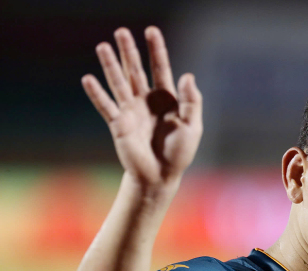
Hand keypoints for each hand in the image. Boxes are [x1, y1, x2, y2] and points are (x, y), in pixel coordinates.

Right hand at [82, 27, 202, 187]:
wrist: (161, 175)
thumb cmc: (179, 152)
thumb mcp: (192, 126)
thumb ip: (192, 101)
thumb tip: (188, 75)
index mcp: (166, 99)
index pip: (160, 68)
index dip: (157, 50)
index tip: (151, 31)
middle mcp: (146, 101)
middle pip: (136, 70)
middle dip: (129, 51)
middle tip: (121, 31)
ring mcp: (131, 111)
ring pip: (119, 82)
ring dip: (110, 65)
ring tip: (102, 46)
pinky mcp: (118, 124)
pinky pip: (106, 106)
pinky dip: (97, 94)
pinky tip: (88, 79)